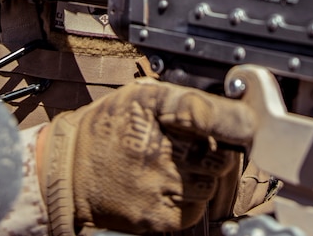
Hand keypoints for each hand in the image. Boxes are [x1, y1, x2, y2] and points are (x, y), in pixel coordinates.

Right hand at [37, 79, 254, 234]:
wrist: (67, 171)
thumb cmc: (105, 129)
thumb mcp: (137, 95)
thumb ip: (178, 96)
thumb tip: (219, 100)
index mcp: (154, 110)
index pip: (207, 112)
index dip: (232, 118)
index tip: (244, 121)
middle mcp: (157, 147)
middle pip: (220, 154)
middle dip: (215, 152)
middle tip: (197, 150)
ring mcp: (158, 185)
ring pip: (210, 184)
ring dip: (203, 178)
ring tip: (178, 170)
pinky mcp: (155, 217)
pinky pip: (195, 211)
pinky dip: (190, 202)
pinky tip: (171, 189)